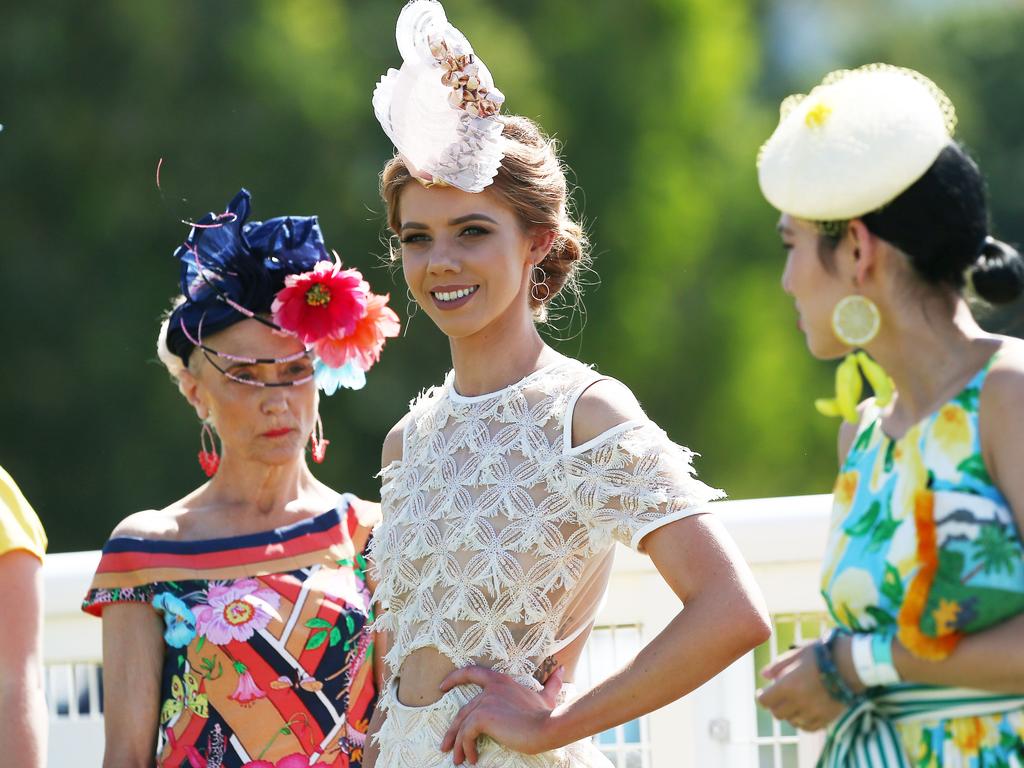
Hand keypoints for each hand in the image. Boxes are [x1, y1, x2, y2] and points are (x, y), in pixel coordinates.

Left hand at [439, 664, 564, 764]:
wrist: (547, 727)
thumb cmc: (546, 714)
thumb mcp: (546, 696)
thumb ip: (551, 683)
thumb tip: (562, 670)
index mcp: (501, 680)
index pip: (472, 672)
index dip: (455, 678)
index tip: (442, 687)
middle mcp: (491, 688)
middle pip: (463, 709)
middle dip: (452, 730)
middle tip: (446, 745)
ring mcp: (486, 702)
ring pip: (462, 724)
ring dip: (458, 744)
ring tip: (458, 759)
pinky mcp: (483, 717)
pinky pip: (467, 734)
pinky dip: (466, 747)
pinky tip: (472, 758)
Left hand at [756, 642, 844, 731]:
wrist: (852, 664)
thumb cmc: (821, 655)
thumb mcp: (797, 654)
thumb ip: (778, 665)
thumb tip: (763, 675)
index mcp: (789, 685)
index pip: (765, 701)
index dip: (761, 696)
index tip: (763, 692)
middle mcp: (799, 702)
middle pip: (778, 713)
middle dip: (775, 705)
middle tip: (778, 697)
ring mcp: (814, 712)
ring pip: (792, 722)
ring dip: (789, 713)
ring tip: (793, 702)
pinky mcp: (826, 718)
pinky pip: (808, 727)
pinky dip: (803, 722)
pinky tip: (804, 712)